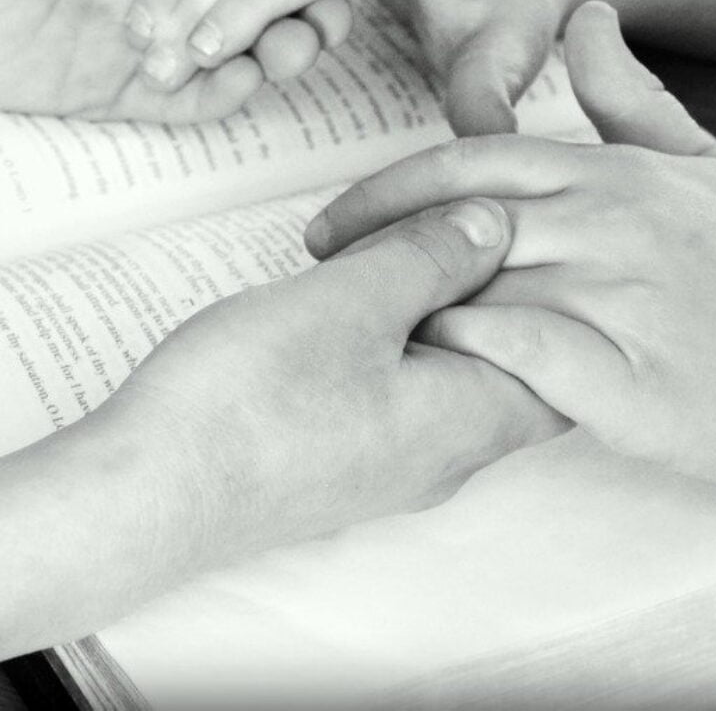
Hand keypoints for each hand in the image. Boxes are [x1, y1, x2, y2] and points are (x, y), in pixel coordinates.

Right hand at [95, 196, 564, 563]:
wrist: (149, 489)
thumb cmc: (250, 399)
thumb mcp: (351, 301)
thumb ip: (434, 257)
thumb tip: (495, 226)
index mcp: (468, 420)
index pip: (566, 360)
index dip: (554, 284)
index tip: (516, 226)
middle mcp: (444, 456)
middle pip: (507, 362)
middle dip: (489, 288)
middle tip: (450, 226)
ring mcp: (390, 465)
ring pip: (448, 374)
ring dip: (433, 310)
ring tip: (392, 252)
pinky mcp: (342, 459)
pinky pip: (399, 392)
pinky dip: (394, 338)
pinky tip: (349, 302)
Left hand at [306, 1, 715, 496]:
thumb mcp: (702, 164)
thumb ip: (629, 95)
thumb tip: (588, 14)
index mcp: (612, 171)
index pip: (468, 163)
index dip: (386, 190)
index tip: (333, 221)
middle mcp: (609, 221)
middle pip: (453, 219)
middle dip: (369, 241)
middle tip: (315, 267)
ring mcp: (620, 297)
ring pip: (474, 284)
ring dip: (402, 301)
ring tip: (346, 324)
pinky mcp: (627, 379)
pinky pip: (516, 356)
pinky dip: (460, 357)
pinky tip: (421, 371)